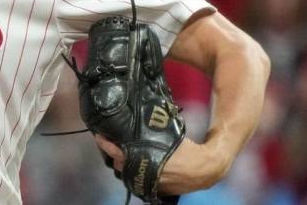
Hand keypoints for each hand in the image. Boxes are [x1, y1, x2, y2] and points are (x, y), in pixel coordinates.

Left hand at [94, 134, 231, 195]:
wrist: (208, 169)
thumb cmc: (190, 150)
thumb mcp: (171, 136)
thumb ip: (155, 129)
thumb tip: (145, 115)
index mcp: (149, 159)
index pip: (119, 153)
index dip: (107, 144)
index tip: (99, 136)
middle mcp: (147, 174)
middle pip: (120, 166)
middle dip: (114, 155)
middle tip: (110, 143)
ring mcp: (152, 184)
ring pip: (128, 175)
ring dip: (123, 165)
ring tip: (120, 153)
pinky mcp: (158, 191)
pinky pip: (139, 182)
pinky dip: (135, 173)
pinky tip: (134, 165)